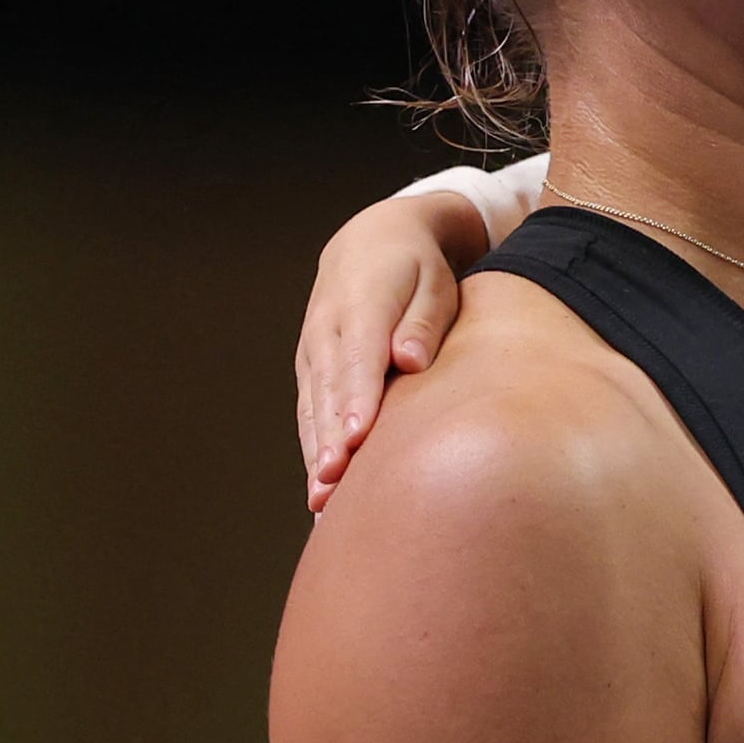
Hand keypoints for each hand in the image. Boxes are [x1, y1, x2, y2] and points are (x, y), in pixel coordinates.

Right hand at [298, 192, 491, 510]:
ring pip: (313, 408)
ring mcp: (312, 352)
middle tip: (334, 483)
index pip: (357, 359)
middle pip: (328, 392)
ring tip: (321, 499)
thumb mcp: (433, 284)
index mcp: (360, 306)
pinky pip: (309, 413)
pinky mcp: (310, 370)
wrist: (371, 242)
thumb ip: (423, 322)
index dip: (356, 400)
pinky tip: (320, 488)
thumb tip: (410, 360)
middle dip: (330, 440)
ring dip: (315, 453)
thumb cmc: (417, 270)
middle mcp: (326, 332)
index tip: (359, 437)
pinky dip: (313, 449)